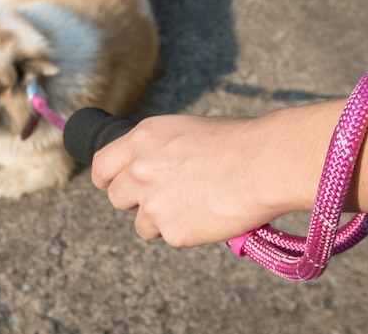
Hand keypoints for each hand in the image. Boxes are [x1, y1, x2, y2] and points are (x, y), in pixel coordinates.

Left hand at [91, 115, 304, 246]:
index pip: (101, 165)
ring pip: (142, 224)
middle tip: (163, 197)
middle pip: (116, 197)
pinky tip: (208, 215)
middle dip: (135, 200)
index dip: (108, 178)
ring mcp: (153, 203)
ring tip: (194, 205)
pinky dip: (186, 231)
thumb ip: (158, 149)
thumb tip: (149, 165)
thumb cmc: (238, 142)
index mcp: (143, 139)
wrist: (266, 164)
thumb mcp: (186, 130)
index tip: (115, 184)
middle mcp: (140, 170)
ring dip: (161, 219)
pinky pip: (169, 237)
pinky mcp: (173, 232)